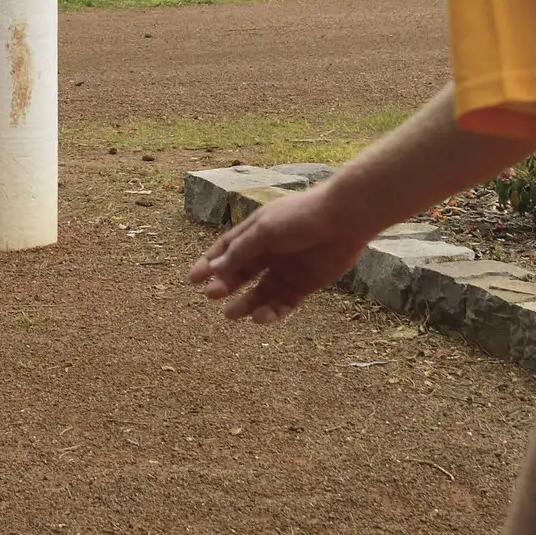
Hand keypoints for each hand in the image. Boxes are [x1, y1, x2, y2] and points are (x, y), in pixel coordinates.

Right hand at [188, 186, 361, 323]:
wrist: (343, 220)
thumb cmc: (299, 218)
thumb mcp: (263, 231)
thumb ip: (239, 251)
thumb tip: (214, 268)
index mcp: (256, 233)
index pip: (227, 250)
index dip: (209, 264)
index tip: (193, 279)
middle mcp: (269, 252)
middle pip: (241, 273)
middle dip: (225, 285)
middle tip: (212, 296)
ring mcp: (286, 270)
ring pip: (260, 292)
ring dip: (245, 304)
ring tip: (231, 314)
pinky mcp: (304, 285)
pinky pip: (283, 303)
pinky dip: (271, 312)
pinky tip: (261, 317)